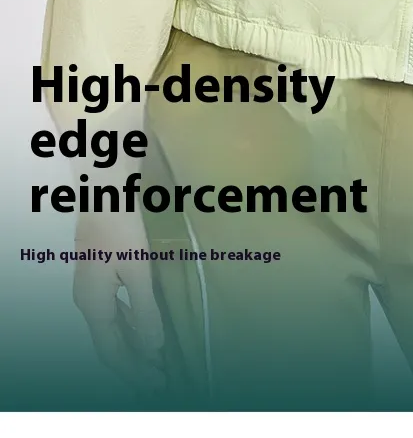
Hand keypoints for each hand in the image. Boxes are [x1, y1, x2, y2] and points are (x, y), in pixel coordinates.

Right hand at [73, 210, 164, 394]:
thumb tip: (153, 347)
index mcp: (94, 305)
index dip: (134, 371)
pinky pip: (116, 308)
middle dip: (135, 361)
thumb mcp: (137, 271)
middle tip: (161, 377)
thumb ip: (145, 311)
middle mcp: (89, 300)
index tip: (157, 383)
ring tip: (158, 356)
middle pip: (111, 342)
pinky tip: (148, 321)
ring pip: (114, 325)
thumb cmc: (120, 228)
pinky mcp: (101, 272)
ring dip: (135, 342)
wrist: (103, 191)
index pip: (112, 352)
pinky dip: (132, 321)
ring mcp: (93, 286)